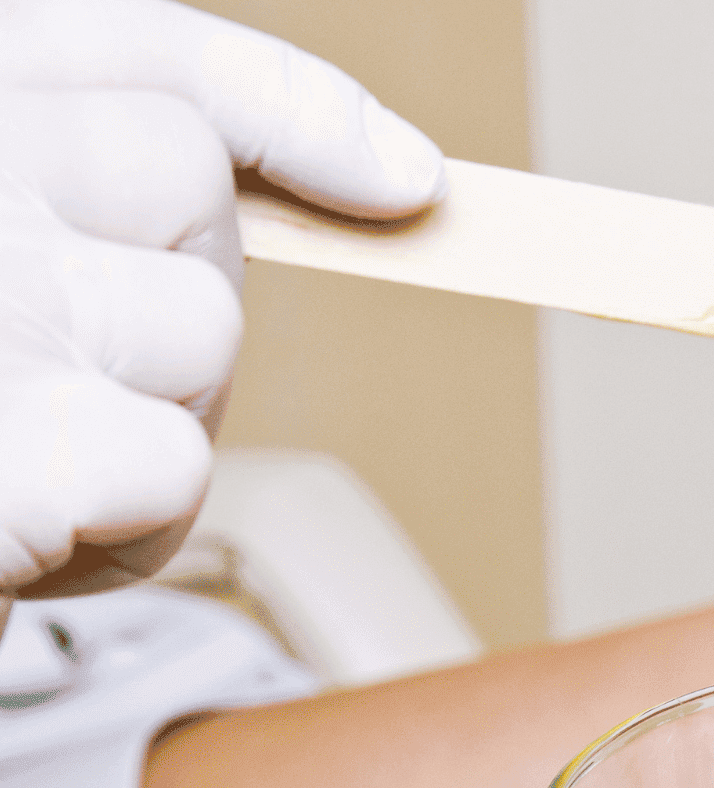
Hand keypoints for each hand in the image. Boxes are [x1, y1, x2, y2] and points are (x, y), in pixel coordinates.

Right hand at [0, 0, 444, 616]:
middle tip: (65, 375)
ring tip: (14, 457)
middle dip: (176, 293)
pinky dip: (126, 530)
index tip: (403, 182)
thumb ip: (73, 184)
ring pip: (199, 333)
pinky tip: (22, 539)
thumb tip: (380, 179)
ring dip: (144, 417)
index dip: (291, 108)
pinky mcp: (17, 447)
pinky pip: (174, 469)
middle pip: (189, 189)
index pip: (140, 51)